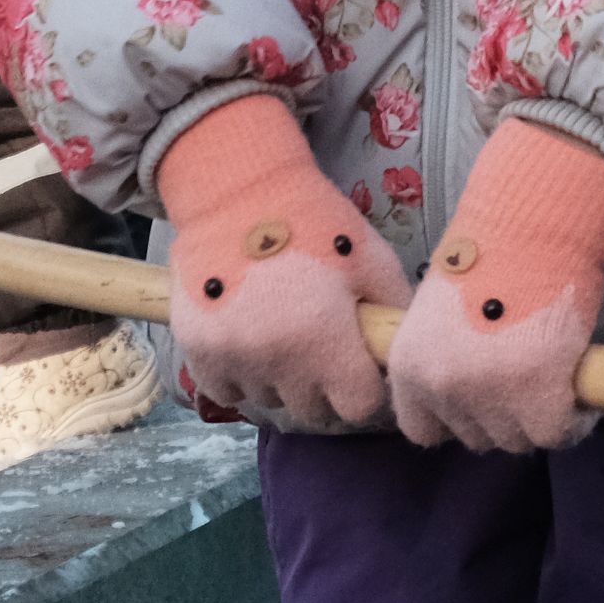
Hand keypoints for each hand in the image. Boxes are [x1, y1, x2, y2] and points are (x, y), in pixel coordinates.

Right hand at [158, 96, 406, 432]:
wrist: (238, 191)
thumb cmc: (315, 222)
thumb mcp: (373, 260)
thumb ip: (395, 314)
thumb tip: (405, 356)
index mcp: (325, 339)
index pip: (358, 407)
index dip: (365, 387)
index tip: (360, 366)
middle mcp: (277, 359)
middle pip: (312, 411)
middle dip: (323, 388)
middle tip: (321, 348)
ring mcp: (233, 358)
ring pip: (268, 401)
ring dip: (280, 382)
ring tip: (283, 336)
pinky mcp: (198, 350)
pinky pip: (225, 391)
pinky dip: (239, 377)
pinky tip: (250, 344)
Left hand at [387, 119, 603, 453]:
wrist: (532, 223)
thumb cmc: (493, 256)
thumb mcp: (443, 315)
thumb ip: (447, 357)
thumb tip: (471, 395)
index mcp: (408, 365)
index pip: (423, 430)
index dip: (456, 419)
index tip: (482, 400)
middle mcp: (440, 385)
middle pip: (476, 436)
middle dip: (502, 415)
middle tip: (527, 382)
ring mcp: (488, 393)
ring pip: (516, 440)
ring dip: (538, 420)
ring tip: (555, 384)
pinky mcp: (537, 394)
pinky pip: (555, 434)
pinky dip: (573, 421)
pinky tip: (580, 397)